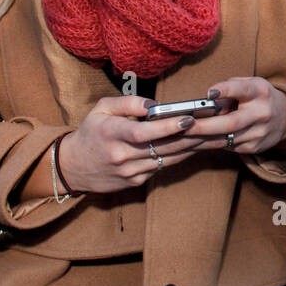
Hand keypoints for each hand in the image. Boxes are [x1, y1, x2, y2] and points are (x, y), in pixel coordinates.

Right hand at [56, 96, 203, 192]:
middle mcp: (121, 155)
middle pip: (161, 147)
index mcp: (111, 133)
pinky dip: (179, 156)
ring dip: (191, 148)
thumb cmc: (90, 132)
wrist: (72, 167)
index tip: (188, 118)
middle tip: (213, 125)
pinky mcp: (135, 182)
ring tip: (212, 134)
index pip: (143, 133)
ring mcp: (129, 172)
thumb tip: (153, 105)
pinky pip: (162, 167)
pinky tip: (196, 147)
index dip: (167, 127)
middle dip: (190, 136)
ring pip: (166, 159)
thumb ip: (127, 103)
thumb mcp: (101, 109)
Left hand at [183, 77, 285, 156]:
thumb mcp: (250, 85)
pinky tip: (192, 143)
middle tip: (183, 125)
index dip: (226, 90)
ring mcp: (258, 134)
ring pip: (226, 139)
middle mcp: (262, 113)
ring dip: (201, 139)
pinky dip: (208, 144)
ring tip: (181, 137)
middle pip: (231, 123)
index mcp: (260, 92)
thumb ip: (231, 88)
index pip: (243, 89)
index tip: (209, 93)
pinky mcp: (253, 148)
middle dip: (205, 126)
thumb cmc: (259, 97)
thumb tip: (208, 102)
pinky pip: (227, 147)